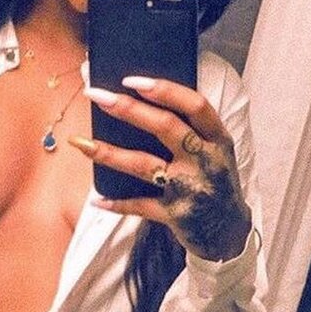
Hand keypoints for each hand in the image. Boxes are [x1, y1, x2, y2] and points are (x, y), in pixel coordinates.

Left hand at [70, 75, 251, 261]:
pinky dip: (117, 203)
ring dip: (109, 153)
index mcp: (218, 139)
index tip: (132, 80)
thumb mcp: (214, 150)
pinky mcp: (177, 215)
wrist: (230, 231)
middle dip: (127, 109)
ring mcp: (191, 189)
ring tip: (80, 143)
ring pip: (144, 165)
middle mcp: (206, 161)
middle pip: (165, 127)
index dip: (165, 90)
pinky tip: (96, 199)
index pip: (195, 106)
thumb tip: (137, 98)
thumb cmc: (214, 180)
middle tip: (95, 95)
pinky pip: (141, 206)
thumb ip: (188, 127)